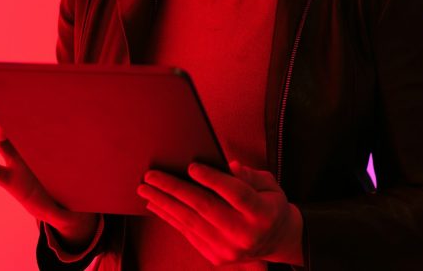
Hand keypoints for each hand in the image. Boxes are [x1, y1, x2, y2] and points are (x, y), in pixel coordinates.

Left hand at [0, 124, 98, 246]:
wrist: (60, 190)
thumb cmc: (49, 203)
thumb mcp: (53, 212)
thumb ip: (58, 216)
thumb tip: (67, 220)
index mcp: (12, 178)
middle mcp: (17, 158)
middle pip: (2, 142)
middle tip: (0, 129)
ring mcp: (30, 145)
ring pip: (20, 128)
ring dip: (19, 119)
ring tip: (26, 113)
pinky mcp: (47, 137)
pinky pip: (42, 126)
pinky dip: (45, 120)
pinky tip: (52, 111)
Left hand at [137, 161, 303, 265]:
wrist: (276, 240)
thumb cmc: (269, 203)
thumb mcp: (268, 184)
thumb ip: (248, 175)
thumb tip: (227, 166)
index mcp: (263, 213)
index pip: (236, 194)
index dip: (213, 180)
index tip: (191, 166)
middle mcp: (245, 234)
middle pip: (206, 208)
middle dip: (175, 189)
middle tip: (151, 175)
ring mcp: (229, 249)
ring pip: (191, 222)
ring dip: (164, 204)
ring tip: (146, 189)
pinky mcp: (216, 257)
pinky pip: (188, 234)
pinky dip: (171, 218)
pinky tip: (157, 205)